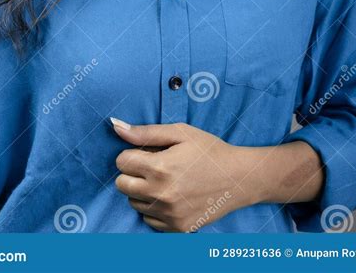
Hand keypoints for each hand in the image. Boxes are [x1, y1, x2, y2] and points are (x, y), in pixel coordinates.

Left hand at [111, 119, 258, 231]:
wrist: (239, 178)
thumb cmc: (209, 150)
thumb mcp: (180, 133)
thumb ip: (145, 132)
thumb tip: (116, 127)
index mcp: (160, 167)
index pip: (121, 162)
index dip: (132, 154)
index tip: (147, 153)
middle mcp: (161, 194)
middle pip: (121, 184)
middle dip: (132, 173)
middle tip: (153, 167)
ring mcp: (169, 214)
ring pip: (134, 203)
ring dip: (142, 191)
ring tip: (165, 180)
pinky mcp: (177, 228)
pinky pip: (149, 219)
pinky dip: (155, 208)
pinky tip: (172, 196)